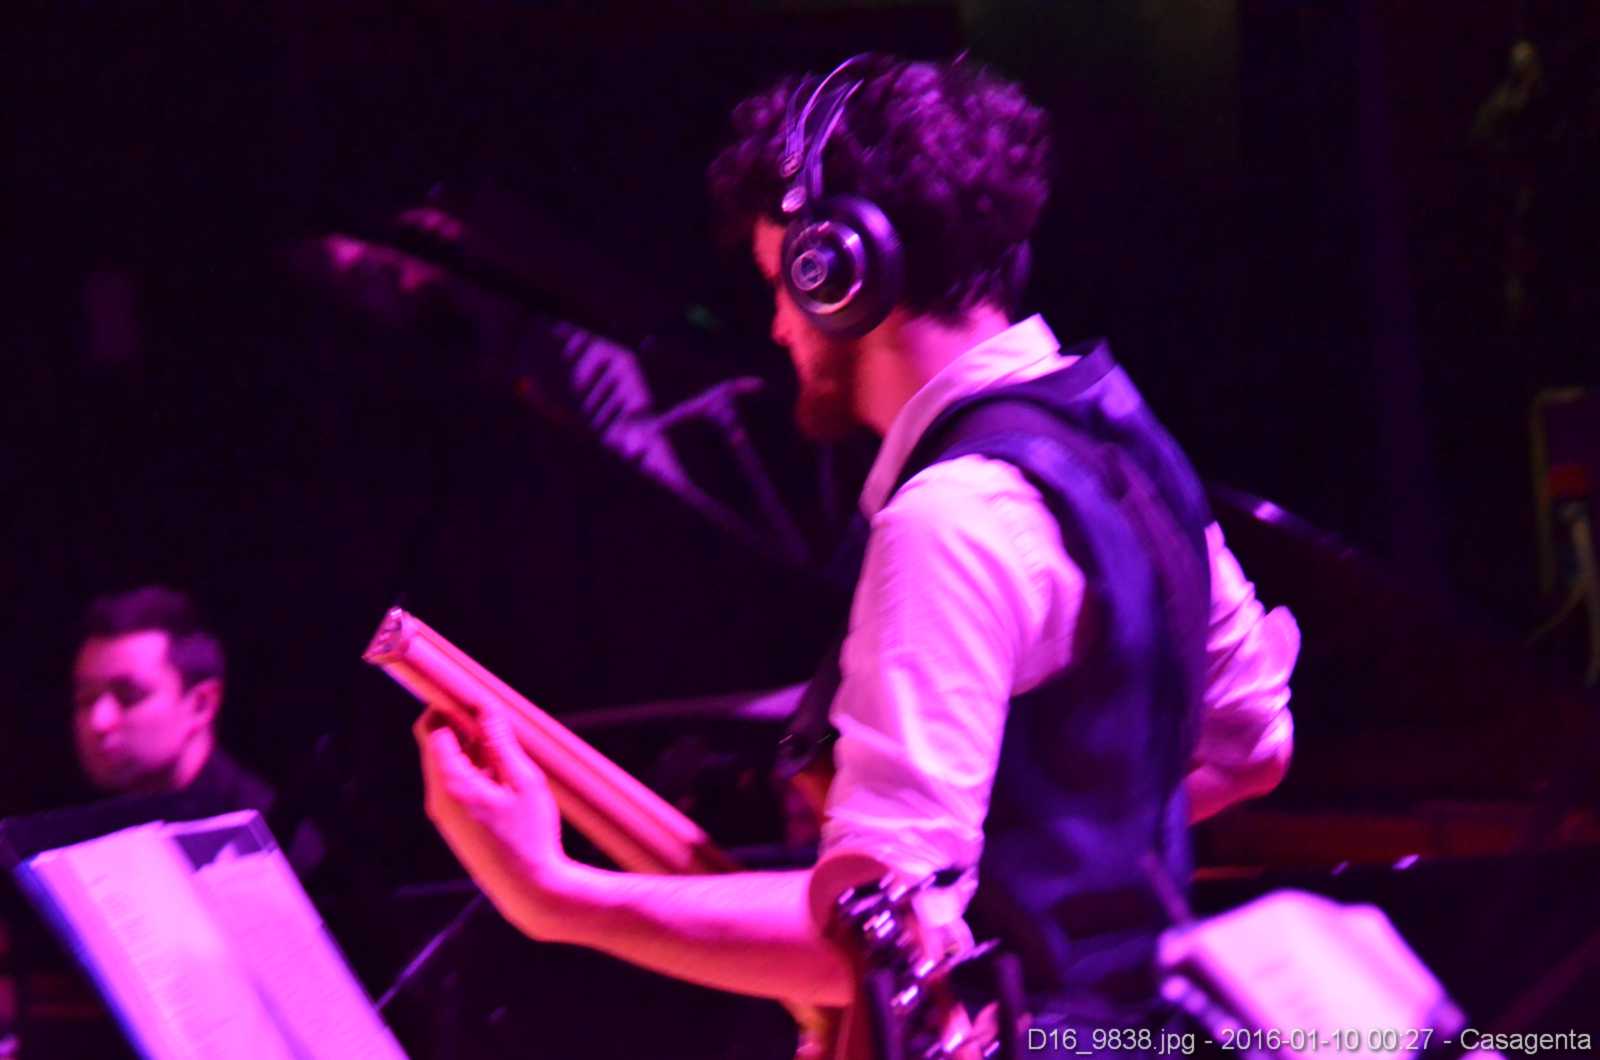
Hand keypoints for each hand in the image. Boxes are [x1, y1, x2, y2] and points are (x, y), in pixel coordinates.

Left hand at [415, 701, 570, 934]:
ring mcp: (445, 814)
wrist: (530, 890)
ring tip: (509, 752)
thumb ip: (501, 742)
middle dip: (462, 725)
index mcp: (451, 784)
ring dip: (473, 749)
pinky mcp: (456, 825)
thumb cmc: (531, 835)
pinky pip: (457, 784)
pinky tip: (506, 777)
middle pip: (437, 745)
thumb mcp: (524, 781)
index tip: (470, 693)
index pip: (432, 729)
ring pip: (449, 765)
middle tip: (496, 718)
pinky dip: (475, 770)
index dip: (448, 705)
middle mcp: (439, 799)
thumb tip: (484, 708)